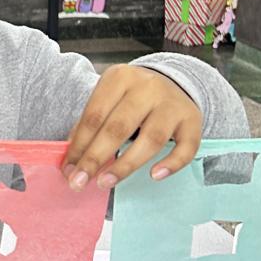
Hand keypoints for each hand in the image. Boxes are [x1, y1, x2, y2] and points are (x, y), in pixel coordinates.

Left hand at [63, 65, 201, 190]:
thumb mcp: (108, 99)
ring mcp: (172, 103)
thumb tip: (71, 162)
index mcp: (119, 78)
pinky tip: (155, 175)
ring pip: (151, 139)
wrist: (172, 82)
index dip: (79, 145)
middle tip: (79, 182)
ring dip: (126, 165)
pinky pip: (186, 146)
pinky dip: (172, 163)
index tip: (68, 170)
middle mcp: (148, 87)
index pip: (94, 115)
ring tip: (106, 182)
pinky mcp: (192, 119)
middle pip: (118, 127)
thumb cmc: (131, 98)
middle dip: (95, 158)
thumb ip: (90, 126)